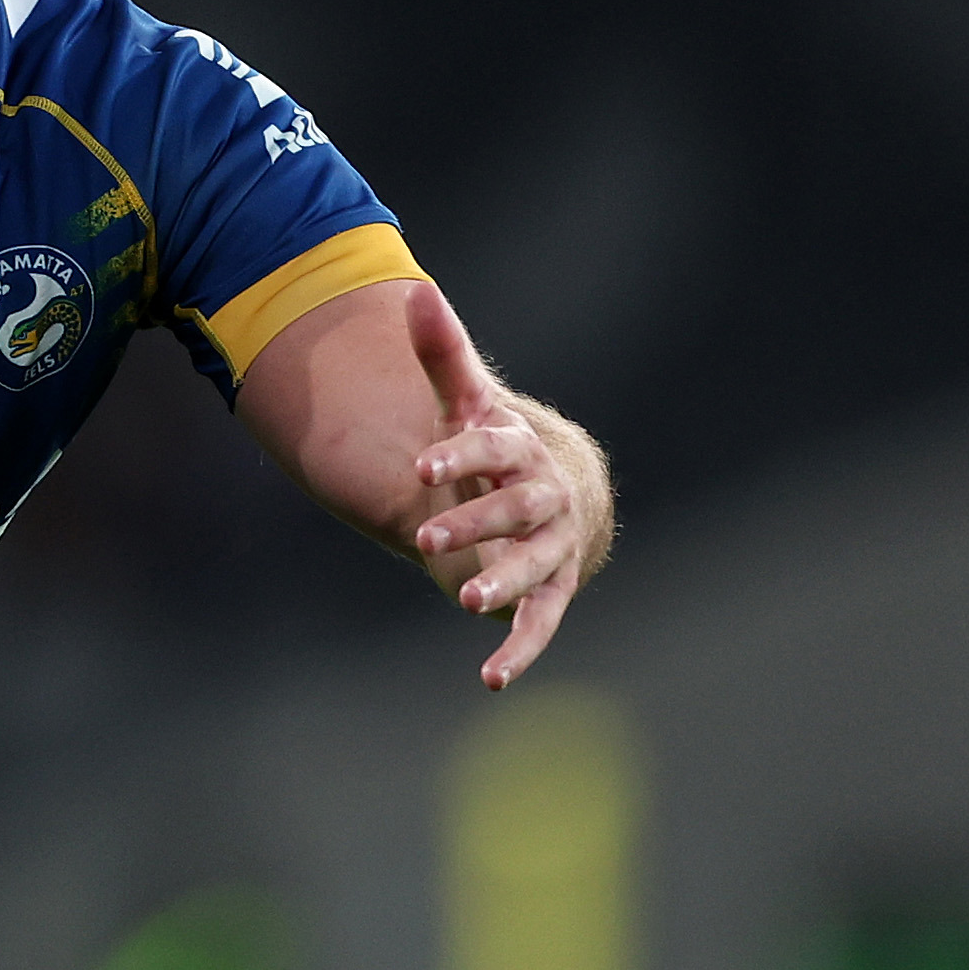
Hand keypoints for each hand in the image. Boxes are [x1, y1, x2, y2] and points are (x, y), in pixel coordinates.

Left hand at [405, 282, 599, 691]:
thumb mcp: (466, 403)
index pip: (492, 449)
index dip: (459, 458)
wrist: (554, 493)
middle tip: (425, 536)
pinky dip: (519, 650)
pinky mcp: (549, 591)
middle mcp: (544, 499)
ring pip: (533, 566)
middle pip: (514, 510)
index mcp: (519, 451)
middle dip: (473, 522)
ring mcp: (551, 548)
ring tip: (465, 600)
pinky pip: (540, 623)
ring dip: (501, 582)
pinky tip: (490, 678)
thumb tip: (415, 291)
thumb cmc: (495, 446)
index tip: (420, 467)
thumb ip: (442, 356)